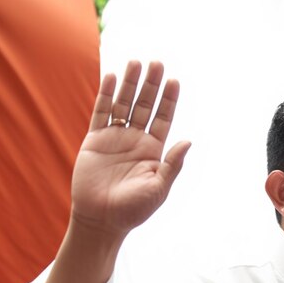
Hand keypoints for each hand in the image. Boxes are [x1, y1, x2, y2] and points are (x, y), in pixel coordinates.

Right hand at [71, 60, 190, 236]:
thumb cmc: (134, 210)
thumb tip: (188, 141)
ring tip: (136, 62)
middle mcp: (135, 141)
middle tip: (157, 63)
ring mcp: (115, 139)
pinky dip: (105, 96)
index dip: (169, 100)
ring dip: (129, 84)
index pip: (163, 119)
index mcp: (153, 151)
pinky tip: (111, 78)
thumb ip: (172, 165)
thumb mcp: (158, 188)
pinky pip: (101, 114)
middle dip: (152, 85)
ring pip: (123, 104)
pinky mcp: (95, 141)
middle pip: (145, 106)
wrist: (102, 220)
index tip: (174, 81)